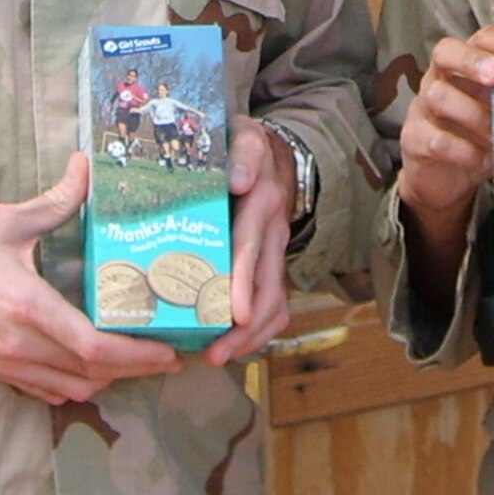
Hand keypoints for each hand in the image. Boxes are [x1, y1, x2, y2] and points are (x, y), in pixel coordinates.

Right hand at [0, 152, 181, 403]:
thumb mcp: (6, 221)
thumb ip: (56, 200)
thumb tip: (88, 167)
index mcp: (26, 308)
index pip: (93, 347)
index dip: (137, 354)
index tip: (168, 348)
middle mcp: (18, 346)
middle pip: (91, 376)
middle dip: (136, 370)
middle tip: (168, 356)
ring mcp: (5, 365)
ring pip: (72, 390)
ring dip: (109, 380)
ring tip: (138, 359)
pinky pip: (47, 392)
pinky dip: (77, 386)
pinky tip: (94, 367)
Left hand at [204, 116, 296, 365]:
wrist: (274, 153)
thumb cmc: (244, 149)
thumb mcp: (244, 137)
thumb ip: (242, 153)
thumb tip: (239, 181)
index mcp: (264, 201)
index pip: (253, 245)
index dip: (243, 280)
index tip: (233, 312)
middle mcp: (274, 231)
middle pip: (267, 287)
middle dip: (245, 325)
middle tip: (217, 352)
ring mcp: (276, 251)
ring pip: (274, 302)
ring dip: (250, 336)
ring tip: (219, 357)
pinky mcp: (271, 264)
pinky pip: (274, 304)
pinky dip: (257, 331)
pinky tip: (233, 348)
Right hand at [394, 26, 493, 308]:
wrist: (443, 178)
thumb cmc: (477, 136)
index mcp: (465, 66)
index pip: (480, 38)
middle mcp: (440, 78)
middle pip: (444, 52)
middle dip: (472, 61)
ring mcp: (422, 107)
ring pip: (438, 95)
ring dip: (473, 114)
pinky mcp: (414, 139)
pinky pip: (435, 138)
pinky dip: (462, 150)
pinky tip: (481, 158)